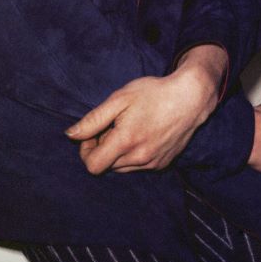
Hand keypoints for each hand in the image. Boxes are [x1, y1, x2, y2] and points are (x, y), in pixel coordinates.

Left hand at [66, 46, 226, 174]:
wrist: (190, 98)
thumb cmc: (153, 93)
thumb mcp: (119, 99)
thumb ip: (93, 120)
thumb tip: (70, 135)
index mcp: (125, 142)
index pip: (92, 166)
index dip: (86, 150)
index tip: (93, 133)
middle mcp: (139, 159)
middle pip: (106, 166)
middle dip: (103, 148)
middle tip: (113, 125)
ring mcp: (152, 164)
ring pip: (122, 168)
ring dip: (118, 152)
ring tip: (129, 128)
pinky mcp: (162, 164)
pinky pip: (138, 166)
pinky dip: (133, 154)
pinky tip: (143, 133)